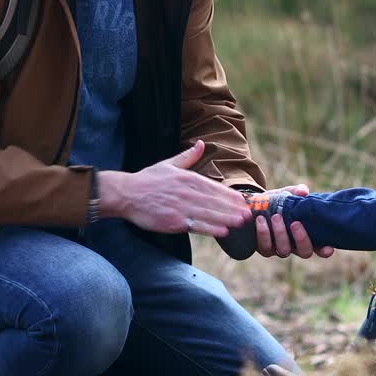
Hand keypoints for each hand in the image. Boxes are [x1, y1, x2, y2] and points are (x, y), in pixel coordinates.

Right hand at [99, 141, 249, 237]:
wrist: (127, 193)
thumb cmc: (148, 180)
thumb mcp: (169, 164)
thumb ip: (188, 156)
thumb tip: (201, 144)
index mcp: (187, 178)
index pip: (214, 187)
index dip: (230, 195)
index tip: (243, 201)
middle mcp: (187, 192)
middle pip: (215, 201)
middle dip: (233, 208)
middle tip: (249, 214)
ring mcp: (181, 207)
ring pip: (209, 213)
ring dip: (227, 218)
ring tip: (241, 223)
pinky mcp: (173, 221)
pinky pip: (196, 225)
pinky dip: (210, 228)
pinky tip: (223, 231)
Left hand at [255, 184, 333, 259]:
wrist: (257, 205)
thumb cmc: (279, 202)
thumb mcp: (289, 194)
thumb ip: (297, 192)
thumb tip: (304, 192)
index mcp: (307, 235)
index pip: (320, 248)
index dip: (325, 250)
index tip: (328, 248)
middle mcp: (295, 246)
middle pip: (304, 252)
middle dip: (301, 239)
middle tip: (295, 223)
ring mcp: (280, 249)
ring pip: (284, 251)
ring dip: (280, 233)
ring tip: (275, 216)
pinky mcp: (264, 248)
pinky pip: (264, 247)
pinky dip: (263, 233)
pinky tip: (261, 219)